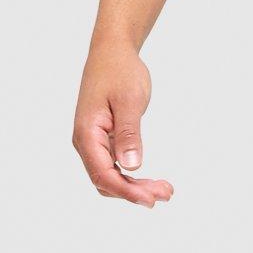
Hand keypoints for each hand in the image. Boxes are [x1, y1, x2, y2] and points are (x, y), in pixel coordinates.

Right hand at [73, 40, 173, 206]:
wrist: (112, 52)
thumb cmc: (120, 72)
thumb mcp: (130, 100)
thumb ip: (130, 133)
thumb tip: (132, 165)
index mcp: (87, 133)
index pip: (103, 174)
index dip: (126, 191)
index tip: (150, 199)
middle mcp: (86, 142)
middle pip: (106, 180)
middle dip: (135, 191)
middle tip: (167, 194)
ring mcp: (94, 142)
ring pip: (111, 175)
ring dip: (135, 186)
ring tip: (165, 190)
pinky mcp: (104, 139)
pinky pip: (115, 166)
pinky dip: (133, 175)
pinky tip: (152, 179)